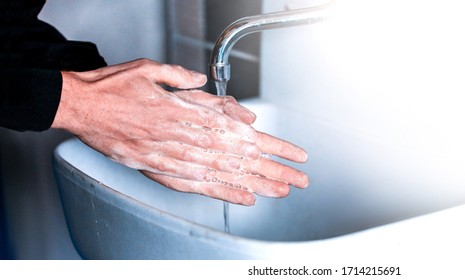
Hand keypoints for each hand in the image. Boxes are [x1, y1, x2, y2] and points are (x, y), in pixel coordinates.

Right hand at [52, 59, 307, 204]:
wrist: (79, 105)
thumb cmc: (114, 88)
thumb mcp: (153, 71)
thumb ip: (186, 81)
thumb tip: (218, 94)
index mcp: (189, 112)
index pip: (243, 132)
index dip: (272, 144)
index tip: (295, 153)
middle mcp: (185, 136)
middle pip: (240, 156)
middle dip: (273, 169)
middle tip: (299, 180)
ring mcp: (172, 155)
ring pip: (222, 173)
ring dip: (255, 184)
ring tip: (280, 192)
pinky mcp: (157, 168)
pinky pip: (194, 185)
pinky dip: (220, 192)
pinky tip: (242, 199)